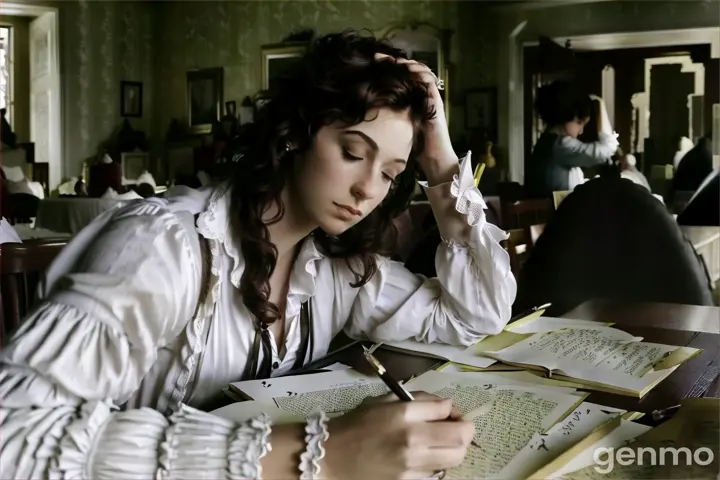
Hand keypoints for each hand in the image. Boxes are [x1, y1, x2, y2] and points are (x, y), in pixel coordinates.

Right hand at [322, 395, 473, 478]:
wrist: (331, 457)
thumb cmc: (357, 425)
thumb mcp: (385, 402)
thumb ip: (419, 401)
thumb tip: (446, 406)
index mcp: (404, 414)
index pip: (447, 409)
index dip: (455, 410)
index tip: (450, 413)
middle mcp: (412, 440)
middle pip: (461, 438)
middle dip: (464, 432)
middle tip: (454, 429)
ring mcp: (412, 466)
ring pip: (454, 459)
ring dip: (453, 450)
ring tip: (438, 445)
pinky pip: (436, 474)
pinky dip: (436, 466)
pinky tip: (422, 459)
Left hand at [375, 53, 457, 185]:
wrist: (433, 158)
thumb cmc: (414, 145)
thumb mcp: (394, 125)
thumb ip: (386, 115)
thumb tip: (364, 108)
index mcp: (410, 98)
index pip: (400, 76)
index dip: (388, 68)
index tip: (373, 62)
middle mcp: (420, 94)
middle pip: (410, 70)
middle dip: (395, 62)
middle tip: (380, 58)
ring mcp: (429, 97)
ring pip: (421, 72)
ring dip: (408, 64)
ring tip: (395, 62)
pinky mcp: (436, 101)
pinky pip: (430, 82)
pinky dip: (421, 74)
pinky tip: (410, 71)